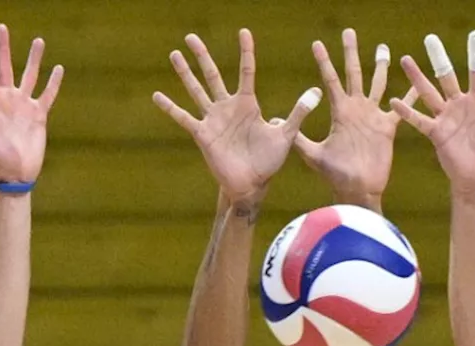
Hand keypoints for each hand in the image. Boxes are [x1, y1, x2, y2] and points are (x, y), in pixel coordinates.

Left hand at [0, 24, 62, 183]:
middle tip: (1, 27)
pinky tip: (58, 69)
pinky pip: (47, 94)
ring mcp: (23, 106)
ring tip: (38, 41)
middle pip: (5, 67)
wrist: (14, 175)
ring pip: (29, 76)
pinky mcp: (38, 115)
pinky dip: (53, 82)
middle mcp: (7, 100)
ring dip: (33, 59)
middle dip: (3, 48)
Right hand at [154, 29, 320, 205]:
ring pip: (196, 90)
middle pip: (212, 75)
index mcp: (248, 104)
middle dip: (202, 56)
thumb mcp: (285, 134)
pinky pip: (184, 117)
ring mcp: (213, 120)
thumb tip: (317, 91)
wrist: (252, 184)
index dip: (245, 52)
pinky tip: (157, 96)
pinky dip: (170, 107)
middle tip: (190, 36)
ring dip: (185, 74)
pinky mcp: (203, 134)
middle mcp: (228, 108)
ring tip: (174, 55)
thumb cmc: (269, 161)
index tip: (243, 31)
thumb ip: (298, 112)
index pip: (246, 71)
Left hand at [295, 29, 417, 204]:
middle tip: (348, 32)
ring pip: (378, 85)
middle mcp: (356, 110)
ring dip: (381, 67)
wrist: (356, 189)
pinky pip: (402, 110)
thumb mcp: (313, 154)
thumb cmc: (334, 174)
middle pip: (354, 74)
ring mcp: (373, 117)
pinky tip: (416, 84)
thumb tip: (277, 120)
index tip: (317, 44)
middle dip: (351, 53)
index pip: (331, 81)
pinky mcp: (388, 128)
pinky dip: (410, 97)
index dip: (324, 62)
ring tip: (383, 49)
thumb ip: (298, 136)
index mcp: (340, 112)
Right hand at [392, 32, 474, 192]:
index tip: (473, 35)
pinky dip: (407, 112)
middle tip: (430, 38)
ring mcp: (446, 118)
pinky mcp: (436, 133)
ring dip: (417, 78)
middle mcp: (459, 105)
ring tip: (405, 59)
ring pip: (428, 93)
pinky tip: (394, 100)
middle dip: (438, 58)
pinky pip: (419, 120)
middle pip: (446, 76)